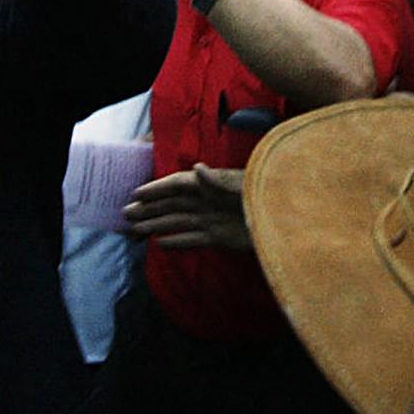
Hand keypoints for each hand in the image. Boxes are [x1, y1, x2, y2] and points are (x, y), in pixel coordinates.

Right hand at [122, 166, 251, 252]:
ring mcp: (213, 219)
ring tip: (135, 231)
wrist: (287, 219)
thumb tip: (197, 169)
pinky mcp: (220, 237)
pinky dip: (177, 241)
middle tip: (125, 215)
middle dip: (149, 209)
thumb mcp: (241, 186)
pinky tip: (160, 244)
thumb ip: (218, 181)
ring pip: (178, 221)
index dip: (156, 189)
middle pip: (172, 204)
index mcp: (210, 184)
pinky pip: (193, 239)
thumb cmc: (264, 195)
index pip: (177, 184)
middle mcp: (208, 201)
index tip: (135, 194)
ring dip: (157, 225)